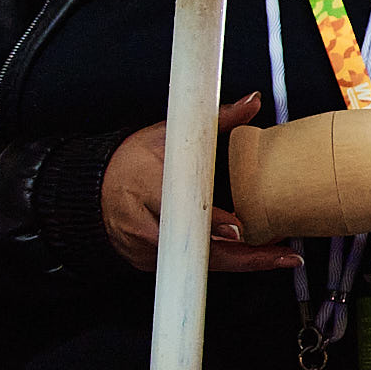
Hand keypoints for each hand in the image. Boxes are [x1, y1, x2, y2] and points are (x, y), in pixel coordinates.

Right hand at [102, 93, 302, 272]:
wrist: (92, 189)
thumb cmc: (130, 162)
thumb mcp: (167, 134)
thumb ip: (215, 121)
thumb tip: (251, 103)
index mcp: (146, 185)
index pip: (180, 205)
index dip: (210, 219)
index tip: (237, 227)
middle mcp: (144, 221)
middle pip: (196, 246)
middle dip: (242, 254)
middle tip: (279, 252)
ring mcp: (145, 247)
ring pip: (198, 262)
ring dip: (241, 261)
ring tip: (278, 256)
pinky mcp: (150, 261)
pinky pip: (191, 266)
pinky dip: (222, 262)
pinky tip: (252, 258)